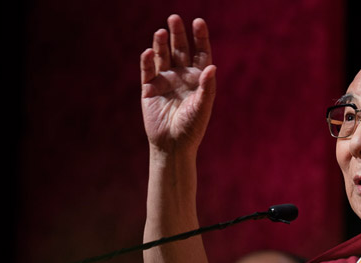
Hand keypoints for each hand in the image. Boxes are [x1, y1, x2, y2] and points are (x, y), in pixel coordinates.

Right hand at [140, 14, 215, 152]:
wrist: (172, 145)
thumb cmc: (192, 128)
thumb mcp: (202, 107)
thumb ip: (207, 88)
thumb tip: (212, 66)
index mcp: (199, 79)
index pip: (201, 53)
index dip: (200, 37)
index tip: (198, 22)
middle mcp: (182, 76)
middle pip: (180, 49)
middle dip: (178, 34)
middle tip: (174, 18)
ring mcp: (165, 80)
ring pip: (163, 56)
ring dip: (161, 44)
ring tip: (161, 32)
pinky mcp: (149, 88)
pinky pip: (148, 70)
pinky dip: (148, 60)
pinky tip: (150, 52)